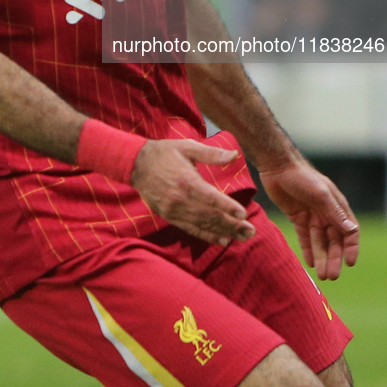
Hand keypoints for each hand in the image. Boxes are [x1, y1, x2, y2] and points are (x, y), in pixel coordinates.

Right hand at [131, 139, 255, 245]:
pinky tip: (222, 240)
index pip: (211, 198)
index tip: (244, 214)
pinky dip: (207, 236)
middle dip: (232, 225)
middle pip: (210, 216)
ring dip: (224, 233)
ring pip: (202, 225)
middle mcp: (180, 199)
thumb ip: (212, 154)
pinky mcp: (169, 216)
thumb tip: (234, 155)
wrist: (136, 164)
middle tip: (251, 231)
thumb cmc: (164, 152)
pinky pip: (191, 229)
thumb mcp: (188, 147)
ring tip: (242, 237)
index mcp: (186, 180)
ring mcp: (174, 210)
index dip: (228, 207)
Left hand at [259, 159, 358, 279]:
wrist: (277, 167)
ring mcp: (312, 216)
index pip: (349, 231)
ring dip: (322, 258)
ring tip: (322, 275)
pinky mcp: (297, 217)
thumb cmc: (302, 176)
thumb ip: (335, 213)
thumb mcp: (320, 194)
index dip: (351, 247)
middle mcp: (327, 213)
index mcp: (337, 207)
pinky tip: (310, 263)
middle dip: (334, 258)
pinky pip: (305, 238)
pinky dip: (308, 250)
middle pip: (334, 241)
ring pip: (319, 242)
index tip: (350, 263)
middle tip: (331, 276)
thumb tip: (351, 231)